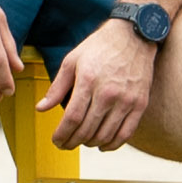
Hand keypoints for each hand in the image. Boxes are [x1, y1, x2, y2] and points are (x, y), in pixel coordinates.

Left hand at [43, 19, 157, 151]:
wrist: (133, 37)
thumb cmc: (98, 47)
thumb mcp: (71, 61)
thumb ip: (57, 87)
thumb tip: (41, 109)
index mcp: (88, 81)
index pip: (72, 117)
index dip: (62, 133)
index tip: (56, 140)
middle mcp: (108, 93)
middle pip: (88, 129)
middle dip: (73, 141)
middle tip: (64, 145)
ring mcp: (127, 100)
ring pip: (106, 134)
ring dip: (90, 144)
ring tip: (80, 142)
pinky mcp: (140, 103)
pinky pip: (127, 132)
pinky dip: (113, 144)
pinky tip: (102, 146)